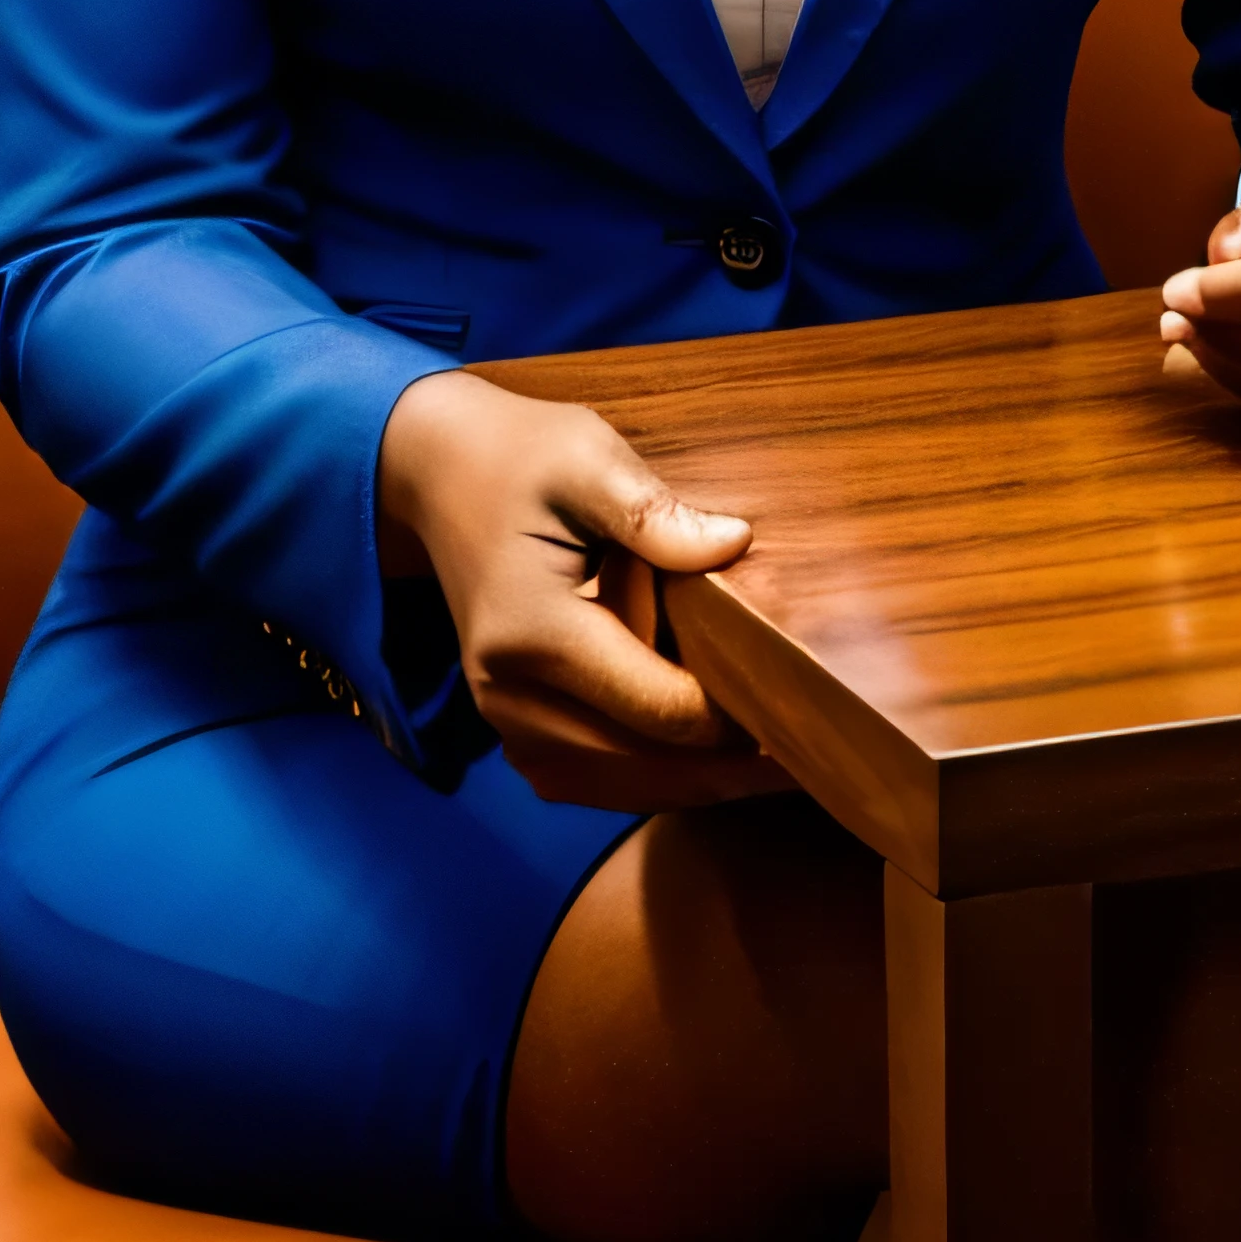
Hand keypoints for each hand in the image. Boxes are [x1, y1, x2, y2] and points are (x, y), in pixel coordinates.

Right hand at [376, 369, 789, 808]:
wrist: (434, 471)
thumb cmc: (519, 454)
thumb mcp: (587, 456)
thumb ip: (655, 512)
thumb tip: (735, 544)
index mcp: (533, 630)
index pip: (654, 706)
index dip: (731, 717)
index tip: (797, 703)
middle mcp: (508, 693)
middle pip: (638, 764)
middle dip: (723, 766)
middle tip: (806, 754)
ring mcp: (501, 716)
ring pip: (612, 786)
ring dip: (689, 785)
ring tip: (767, 768)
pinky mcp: (508, 723)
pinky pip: (585, 778)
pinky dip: (645, 780)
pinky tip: (701, 761)